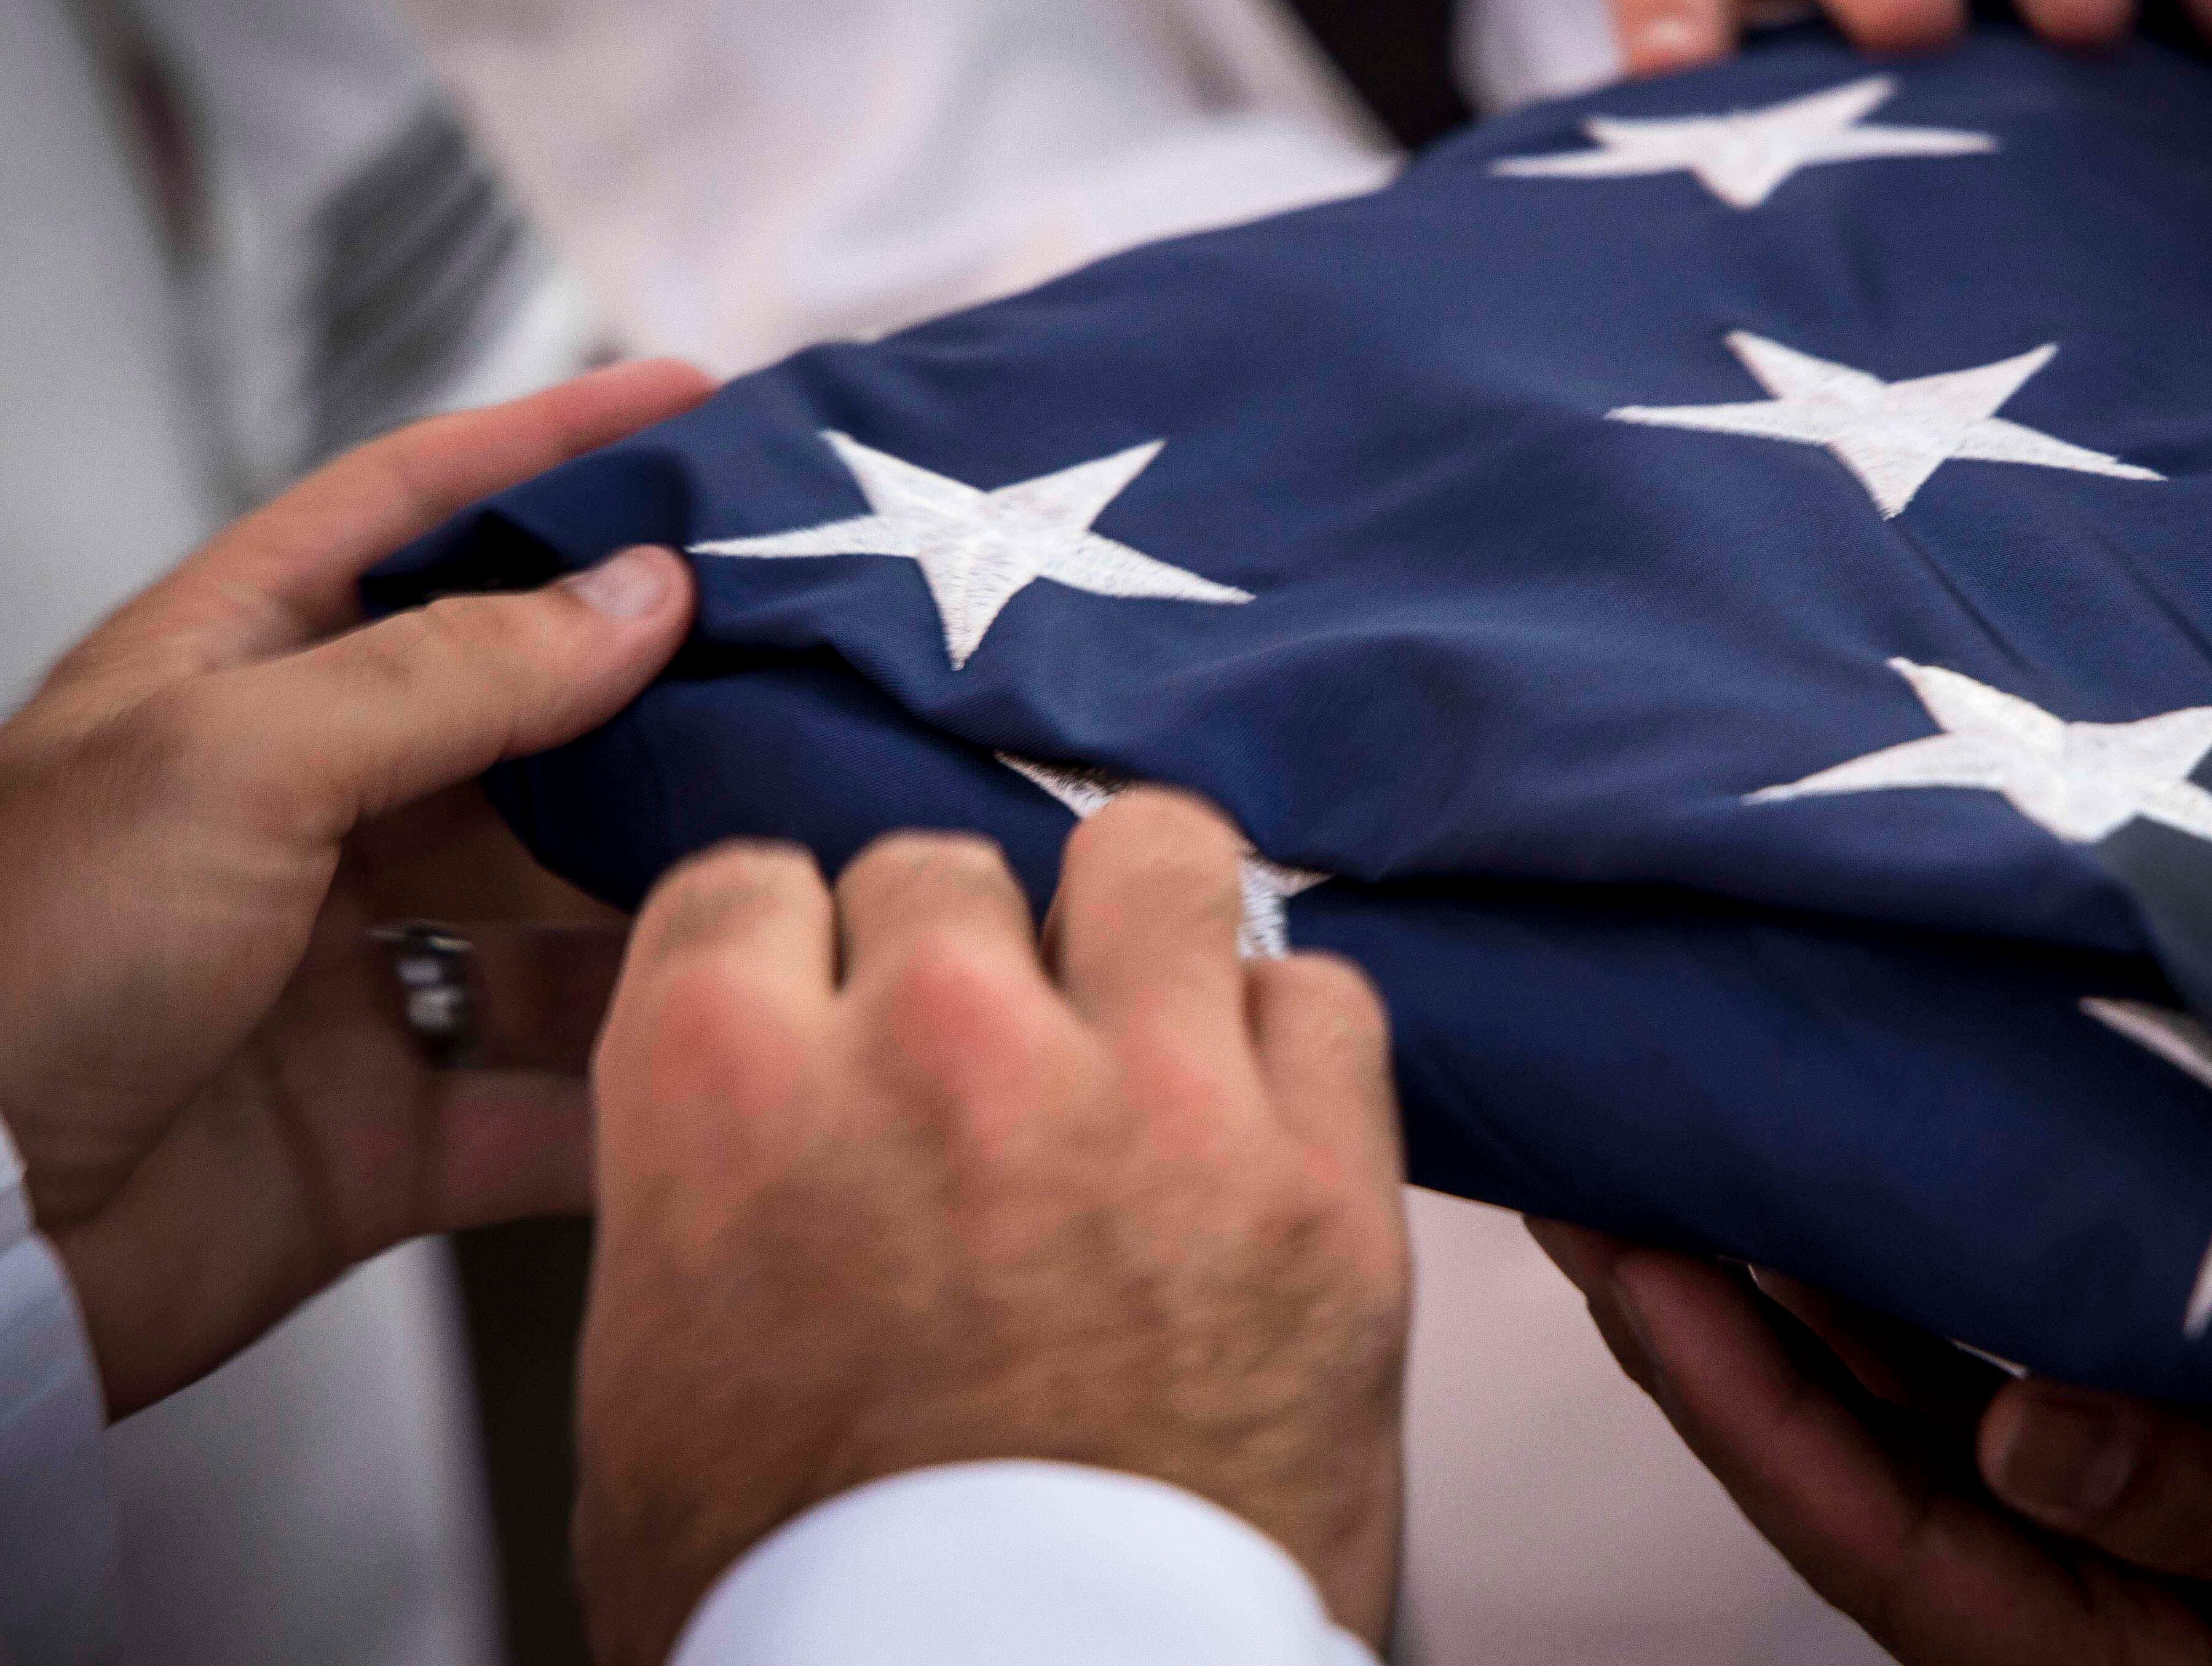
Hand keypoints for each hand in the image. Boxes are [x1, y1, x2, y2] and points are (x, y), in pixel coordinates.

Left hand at [0, 358, 710, 1412]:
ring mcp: (345, 972)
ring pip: (556, 911)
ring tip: (803, 855)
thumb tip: (646, 591)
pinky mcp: (380, 1130)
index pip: (412, 509)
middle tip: (813, 649)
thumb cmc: (14, 959)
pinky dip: (626, 1090)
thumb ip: (455, 671)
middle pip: (522, 714)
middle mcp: (299, 810)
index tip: (696, 404)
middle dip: (662, 688)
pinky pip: (539, 1102)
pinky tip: (728, 1053)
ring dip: (668, 892)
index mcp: (229, 678)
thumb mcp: (231, 760)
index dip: (551, 445)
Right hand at [573, 802, 1410, 1664]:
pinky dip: (1290, 1046)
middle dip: (959, 952)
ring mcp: (1145, 1098)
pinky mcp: (1316, 1182)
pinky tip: (1254, 1124)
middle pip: (945, 864)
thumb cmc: (828, 1609)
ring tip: (1140, 1009)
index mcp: (728, 1095)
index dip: (793, 950)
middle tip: (982, 1057)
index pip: (747, 886)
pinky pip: (1323, 998)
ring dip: (1141, 921)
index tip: (827, 994)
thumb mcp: (656, 1392)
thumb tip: (762, 1126)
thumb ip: (707, 1197)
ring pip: (1157, 853)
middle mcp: (937, 1048)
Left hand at [1533, 1223, 2211, 1663]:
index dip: (1729, 1396)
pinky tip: (1837, 1167)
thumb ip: (2197, 1503)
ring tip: (1672, 1136)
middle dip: (1697, 1306)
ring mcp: (2074, 1491)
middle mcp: (2042, 1562)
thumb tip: (2026, 1426)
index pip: (1849, 1515)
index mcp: (2065, 1640)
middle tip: (1585, 1166)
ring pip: (1884, 1375)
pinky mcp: (2118, 1423)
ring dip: (1776, 1266)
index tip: (1627, 1269)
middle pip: (1829, 1435)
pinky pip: (1974, 1342)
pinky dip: (1896, 1260)